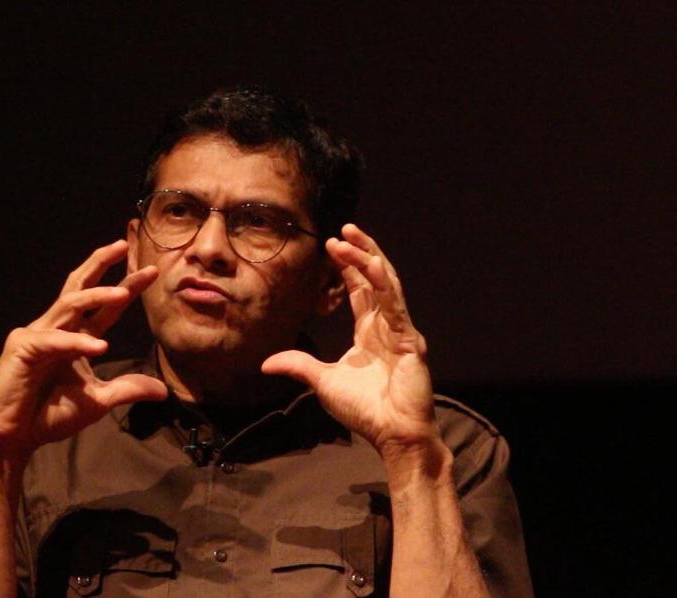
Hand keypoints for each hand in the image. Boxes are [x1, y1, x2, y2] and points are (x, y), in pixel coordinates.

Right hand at [0, 239, 166, 459]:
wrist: (15, 437)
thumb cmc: (50, 416)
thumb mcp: (99, 400)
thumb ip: (128, 389)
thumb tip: (162, 390)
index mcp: (74, 336)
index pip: (105, 307)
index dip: (127, 287)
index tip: (152, 271)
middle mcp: (55, 328)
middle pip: (79, 286)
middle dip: (101, 264)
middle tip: (124, 246)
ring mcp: (36, 334)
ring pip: (69, 305)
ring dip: (96, 296)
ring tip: (122, 293)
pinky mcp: (22, 348)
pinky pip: (55, 340)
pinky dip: (77, 342)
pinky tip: (99, 346)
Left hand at [262, 224, 435, 453]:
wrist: (393, 435)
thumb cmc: (365, 410)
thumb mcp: (323, 382)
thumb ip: (299, 366)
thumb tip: (266, 362)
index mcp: (370, 332)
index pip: (361, 290)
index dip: (348, 266)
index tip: (332, 245)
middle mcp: (387, 325)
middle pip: (375, 278)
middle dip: (361, 252)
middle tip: (343, 229)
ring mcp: (401, 330)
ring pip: (386, 284)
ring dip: (369, 258)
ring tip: (351, 237)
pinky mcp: (410, 340)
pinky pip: (396, 306)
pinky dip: (384, 284)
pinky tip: (371, 265)